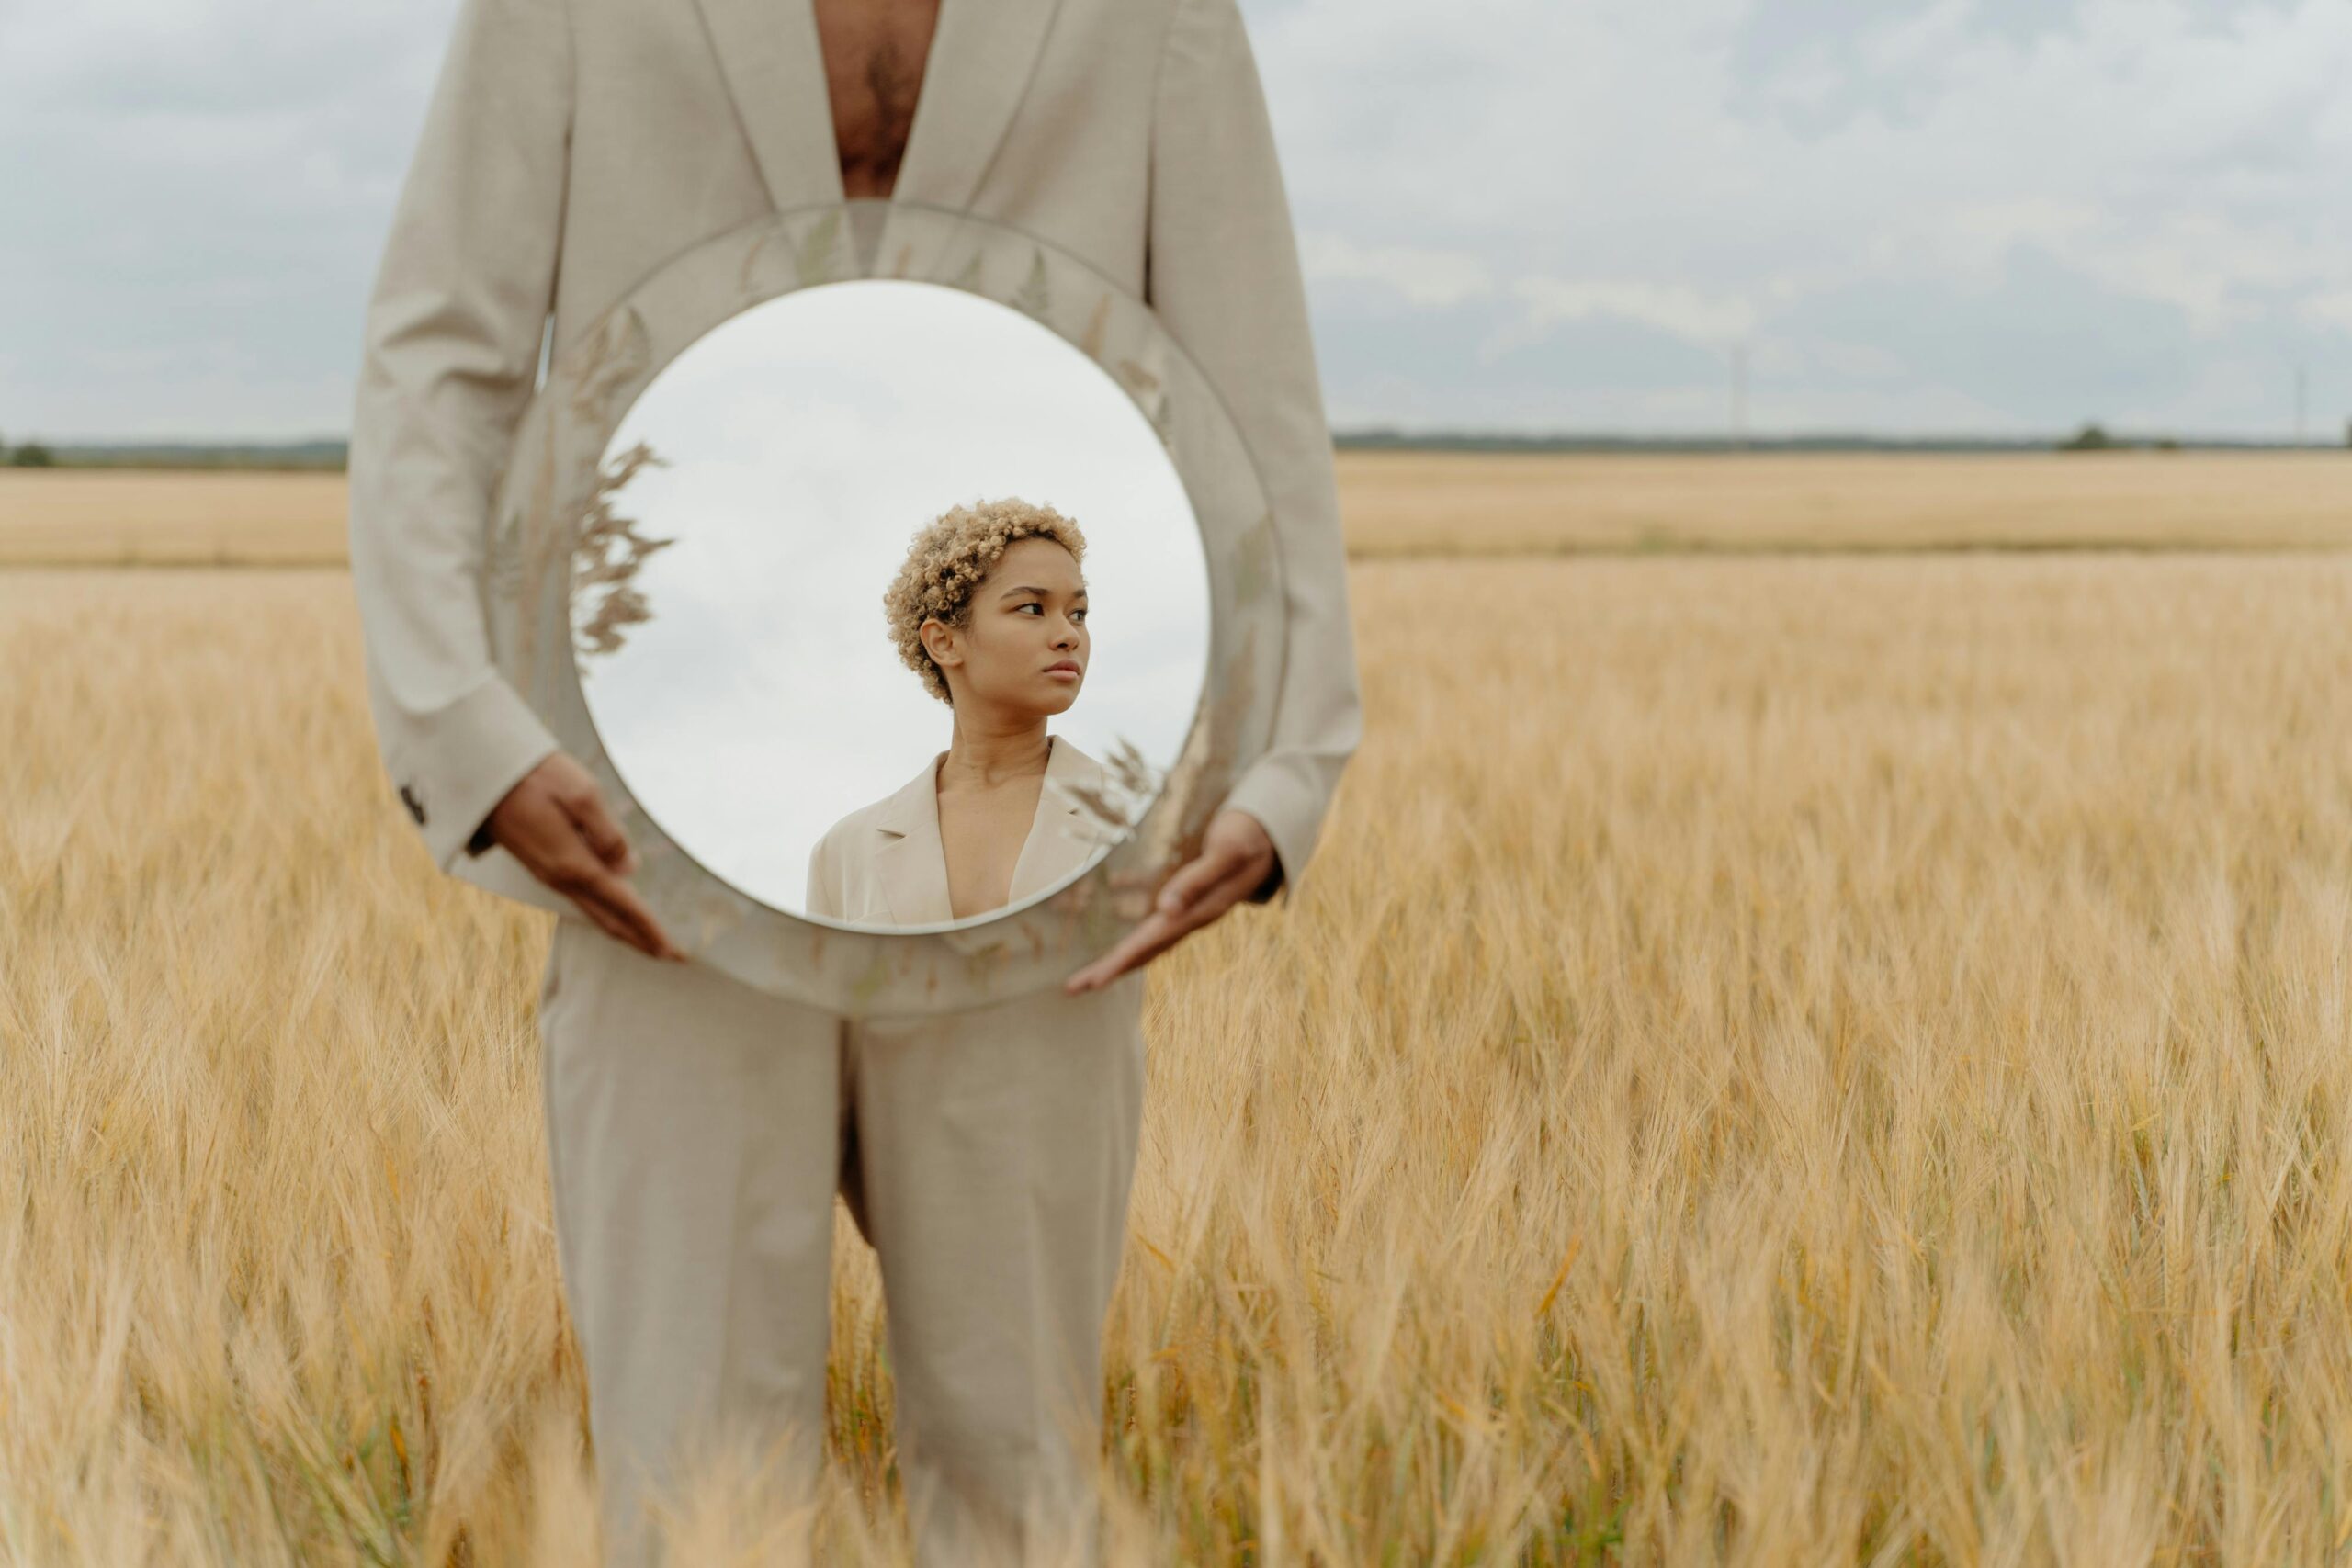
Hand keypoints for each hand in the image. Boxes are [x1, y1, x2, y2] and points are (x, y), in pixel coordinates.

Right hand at [485, 752, 686, 961]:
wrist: (483, 775)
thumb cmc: (538, 777)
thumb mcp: (583, 795)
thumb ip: (609, 835)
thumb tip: (629, 869)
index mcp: (574, 863)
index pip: (624, 904)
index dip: (651, 928)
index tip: (676, 951)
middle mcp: (560, 878)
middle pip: (609, 919)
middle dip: (642, 940)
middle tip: (673, 957)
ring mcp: (549, 874)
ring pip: (595, 912)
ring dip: (625, 928)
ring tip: (652, 940)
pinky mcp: (543, 866)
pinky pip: (582, 898)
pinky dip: (607, 911)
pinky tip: (619, 910)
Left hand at [1064, 808, 1274, 993]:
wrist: (1275, 828)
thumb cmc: (1250, 835)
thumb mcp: (1227, 852)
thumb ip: (1198, 879)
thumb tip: (1166, 909)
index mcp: (1200, 911)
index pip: (1151, 942)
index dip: (1121, 961)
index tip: (1093, 980)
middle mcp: (1193, 914)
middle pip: (1146, 948)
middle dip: (1112, 968)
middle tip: (1076, 987)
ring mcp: (1192, 905)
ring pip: (1148, 934)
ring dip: (1119, 949)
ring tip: (1090, 966)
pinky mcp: (1190, 888)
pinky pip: (1156, 904)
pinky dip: (1132, 904)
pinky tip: (1111, 889)